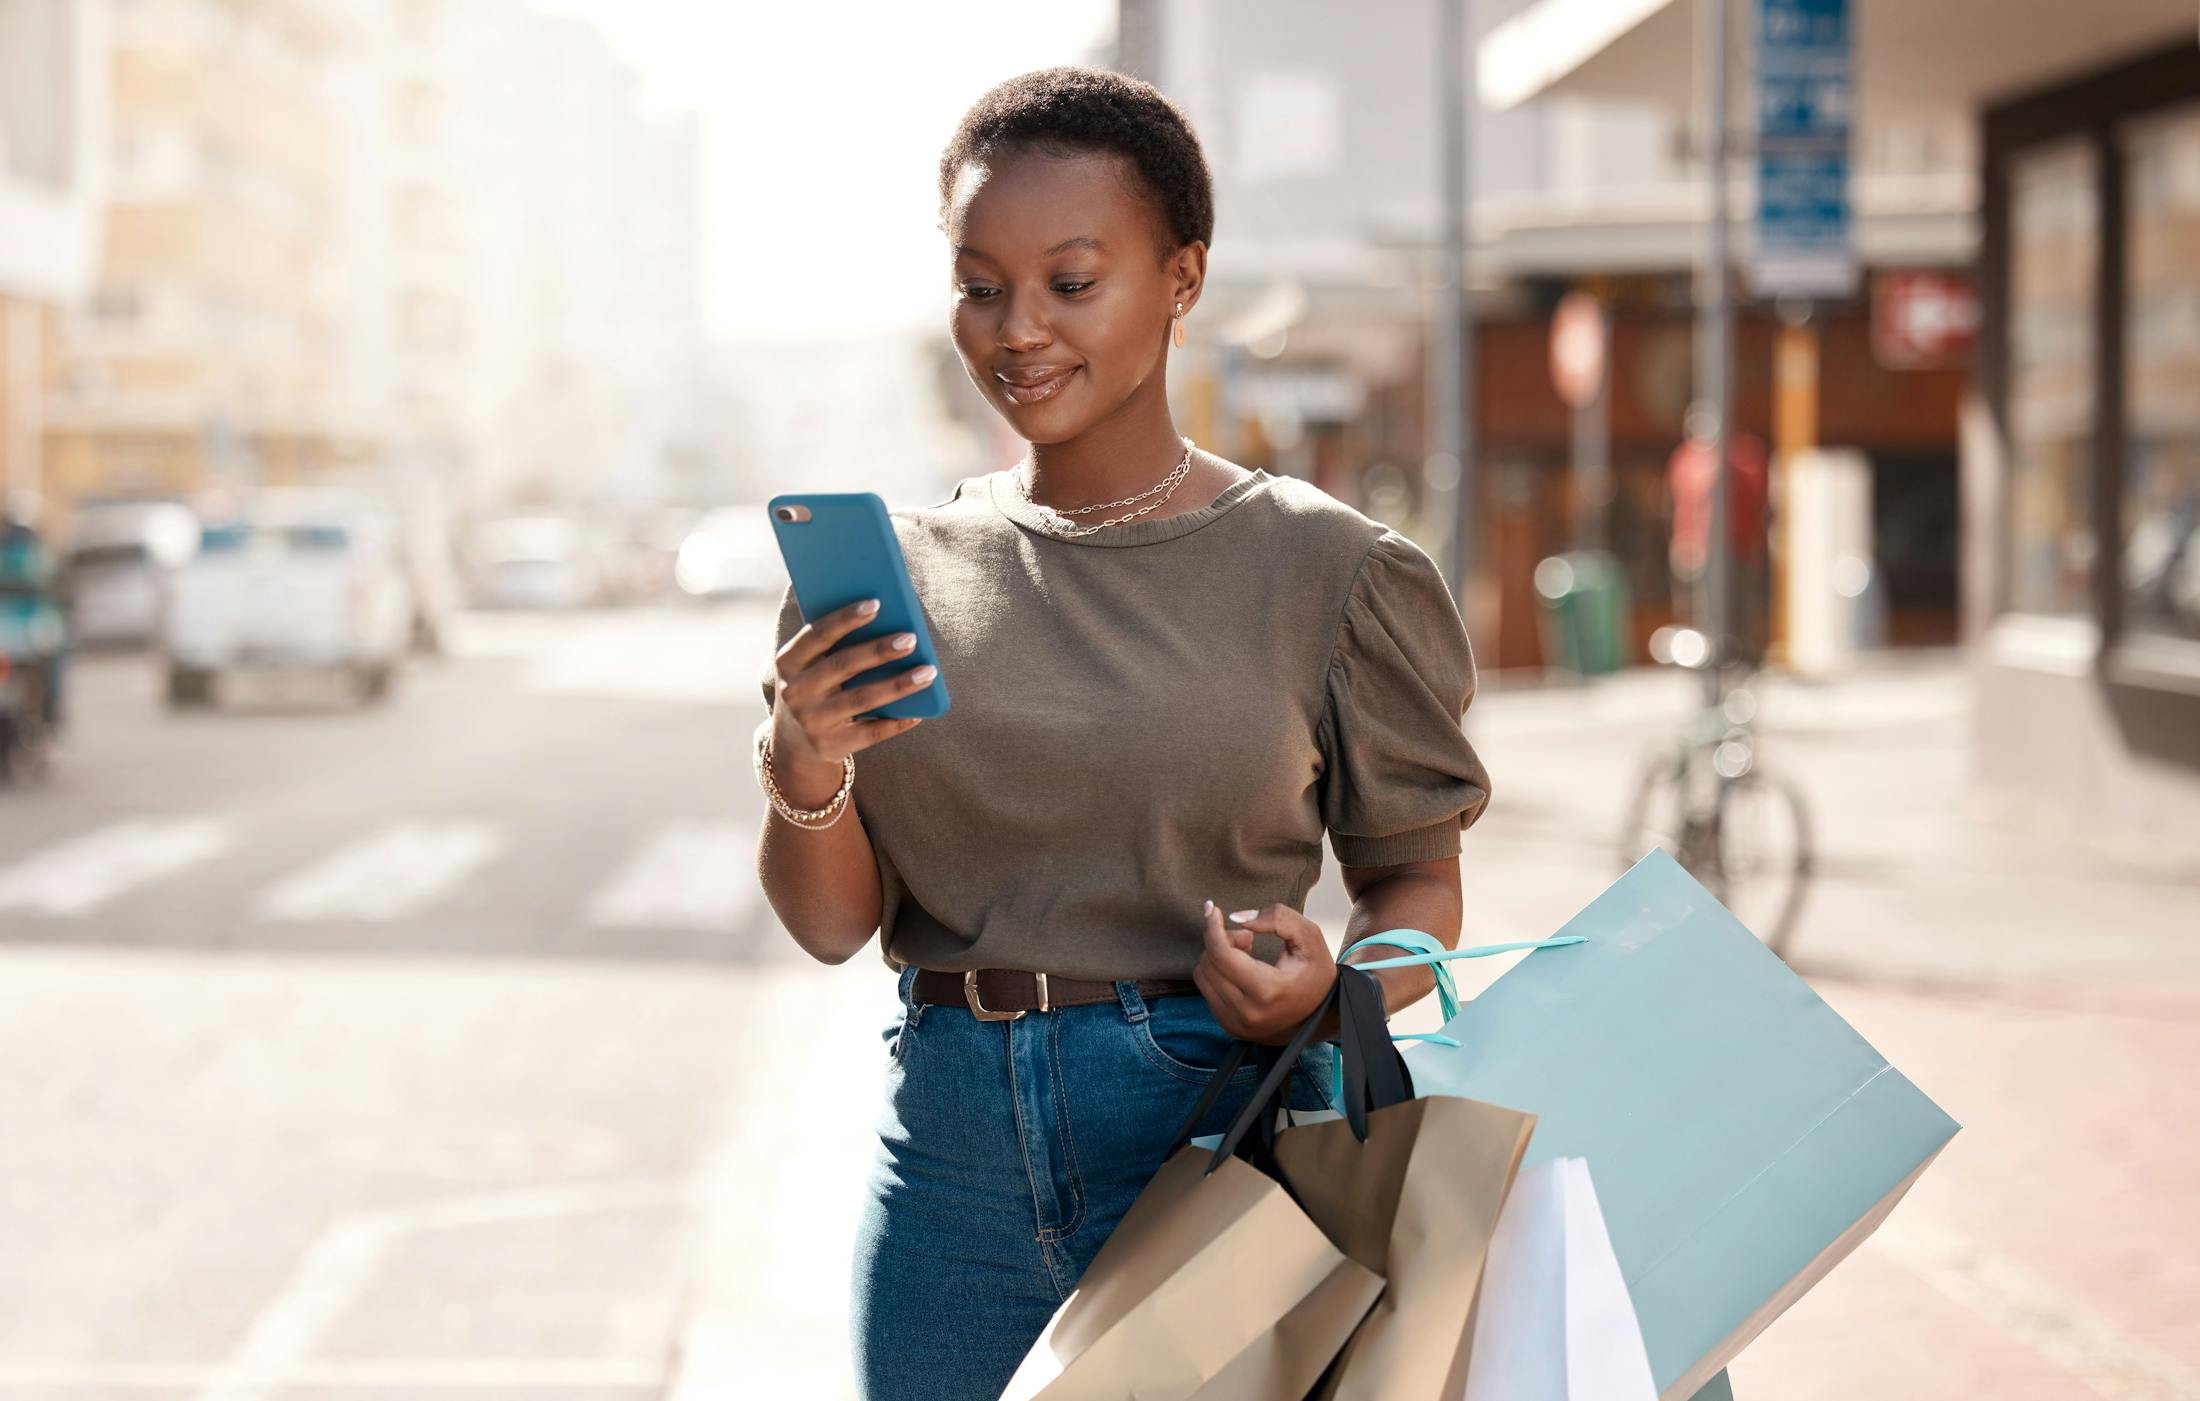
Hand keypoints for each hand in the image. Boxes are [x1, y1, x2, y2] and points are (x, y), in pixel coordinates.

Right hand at [768, 598, 932, 770]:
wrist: (794, 742)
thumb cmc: (815, 686)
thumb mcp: (811, 665)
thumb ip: (836, 644)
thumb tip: (889, 620)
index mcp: (788, 661)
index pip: (818, 635)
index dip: (846, 619)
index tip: (877, 603)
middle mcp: (795, 691)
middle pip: (843, 666)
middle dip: (879, 651)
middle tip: (911, 639)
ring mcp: (812, 721)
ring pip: (862, 699)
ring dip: (898, 684)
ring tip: (928, 672)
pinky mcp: (830, 746)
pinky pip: (871, 733)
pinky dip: (896, 722)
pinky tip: (919, 712)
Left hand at [1193, 901, 1338, 1044]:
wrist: (1322, 1016)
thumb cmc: (1315, 973)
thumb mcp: (1309, 936)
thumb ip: (1277, 918)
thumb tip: (1236, 917)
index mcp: (1267, 990)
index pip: (1221, 955)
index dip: (1213, 927)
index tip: (1212, 908)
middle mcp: (1247, 1012)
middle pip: (1209, 962)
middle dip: (1223, 940)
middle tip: (1248, 938)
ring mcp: (1236, 1024)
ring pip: (1202, 975)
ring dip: (1218, 957)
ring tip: (1247, 955)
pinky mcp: (1229, 1027)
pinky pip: (1206, 990)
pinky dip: (1218, 973)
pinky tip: (1240, 971)